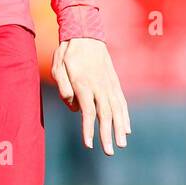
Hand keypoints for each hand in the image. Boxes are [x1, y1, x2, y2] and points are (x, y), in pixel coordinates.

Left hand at [51, 38, 130, 154]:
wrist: (85, 33)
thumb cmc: (68, 52)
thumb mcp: (58, 66)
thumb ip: (63, 86)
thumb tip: (74, 106)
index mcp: (83, 83)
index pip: (88, 111)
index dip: (88, 129)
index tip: (89, 144)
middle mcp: (99, 85)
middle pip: (105, 114)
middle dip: (107, 134)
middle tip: (109, 151)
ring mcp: (109, 83)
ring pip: (117, 109)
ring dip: (120, 128)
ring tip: (121, 143)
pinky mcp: (114, 82)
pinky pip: (121, 101)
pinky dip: (125, 115)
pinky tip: (127, 128)